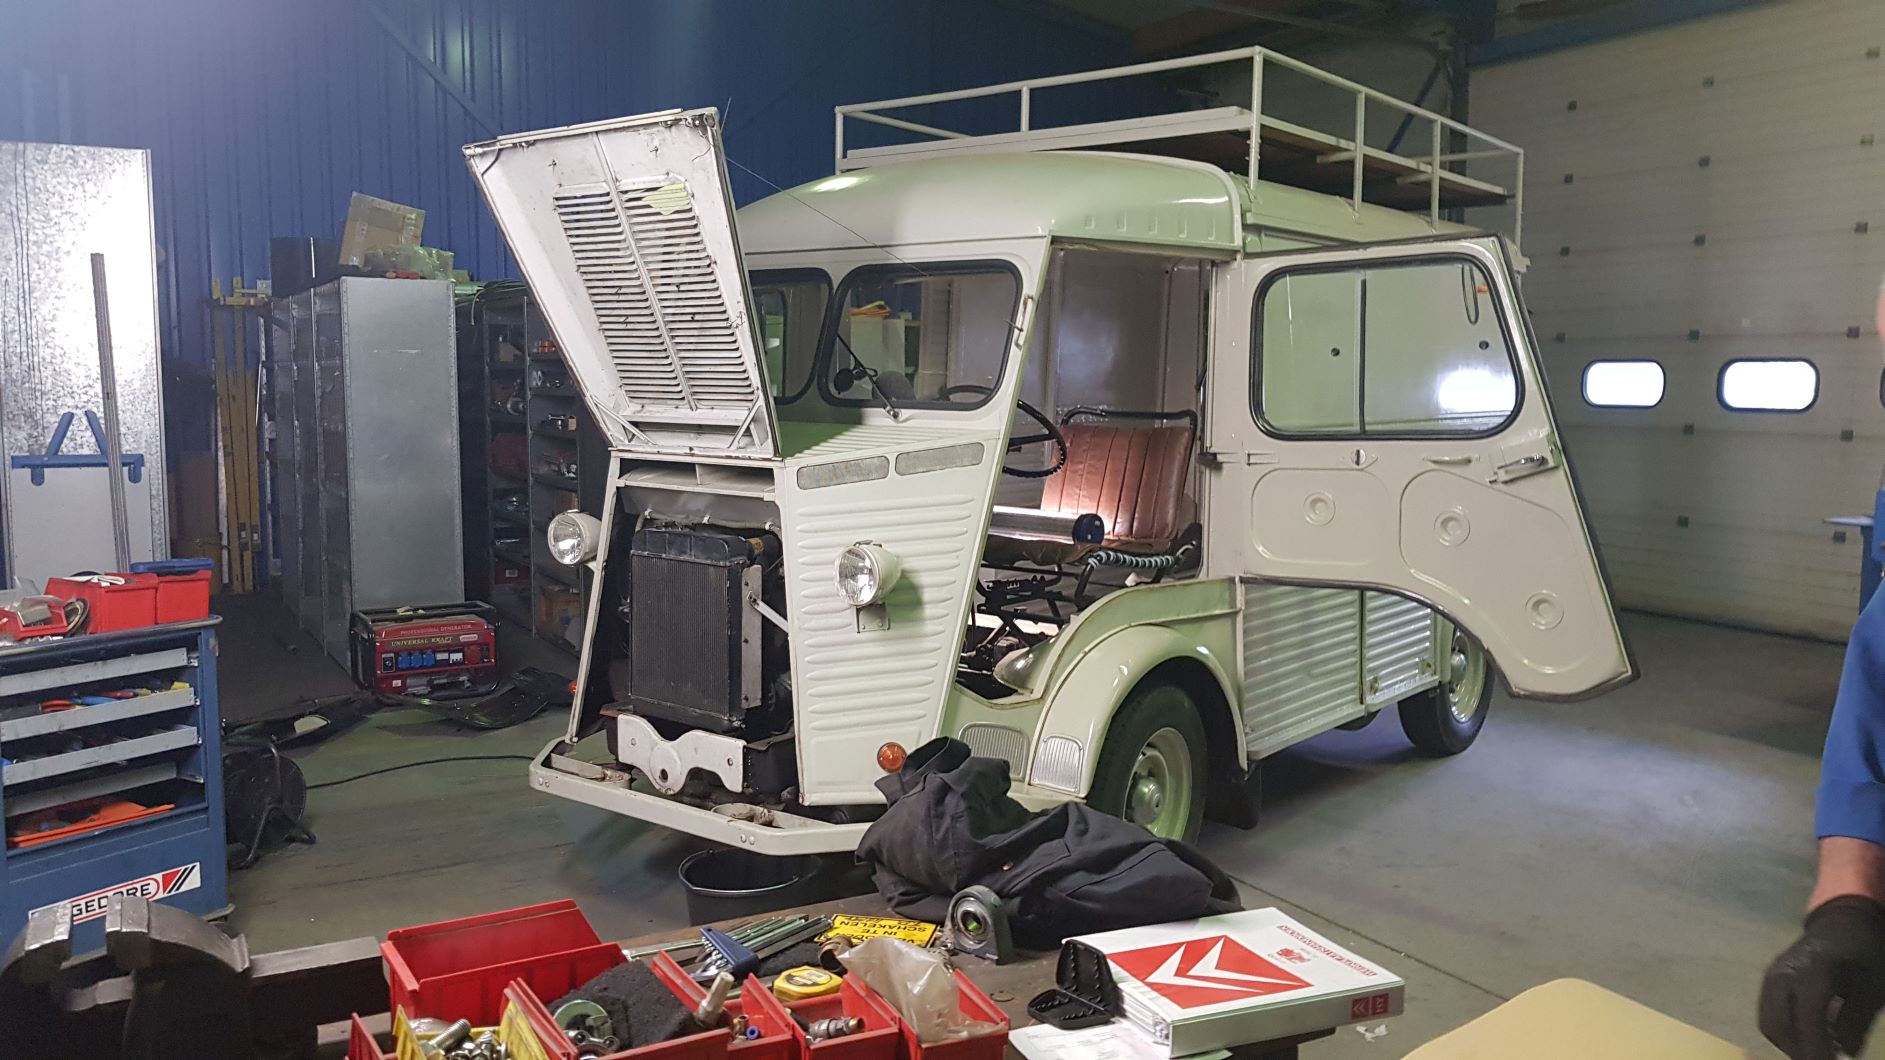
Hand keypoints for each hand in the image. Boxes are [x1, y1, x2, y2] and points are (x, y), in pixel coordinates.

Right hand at [1761, 896, 1884, 1058]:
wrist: (1843, 920)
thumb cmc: (1863, 951)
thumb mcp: (1872, 985)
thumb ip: (1857, 1020)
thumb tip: (1846, 1053)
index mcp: (1813, 970)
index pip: (1806, 1018)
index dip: (1815, 1048)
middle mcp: (1784, 972)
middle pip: (1778, 1023)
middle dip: (1799, 1050)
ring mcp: (1772, 974)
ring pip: (1768, 1021)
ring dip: (1789, 1043)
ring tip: (1814, 1050)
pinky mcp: (1769, 978)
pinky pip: (1767, 1012)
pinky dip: (1782, 1030)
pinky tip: (1804, 1034)